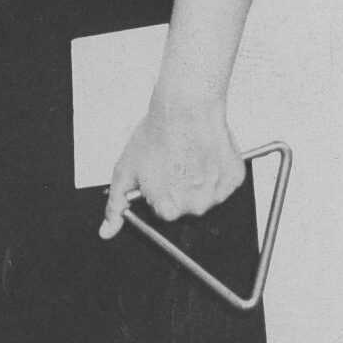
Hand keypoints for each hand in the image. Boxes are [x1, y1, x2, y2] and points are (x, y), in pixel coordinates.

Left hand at [107, 90, 243, 231]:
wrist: (186, 110)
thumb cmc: (156, 137)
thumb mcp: (125, 172)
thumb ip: (116, 206)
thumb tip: (107, 231)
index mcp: (169, 209)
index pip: (163, 210)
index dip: (158, 191)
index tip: (157, 175)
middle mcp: (196, 206)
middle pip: (185, 205)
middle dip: (177, 188)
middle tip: (171, 164)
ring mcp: (218, 193)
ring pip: (205, 194)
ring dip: (197, 180)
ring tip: (186, 157)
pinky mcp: (235, 178)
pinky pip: (223, 182)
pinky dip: (214, 172)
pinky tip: (203, 155)